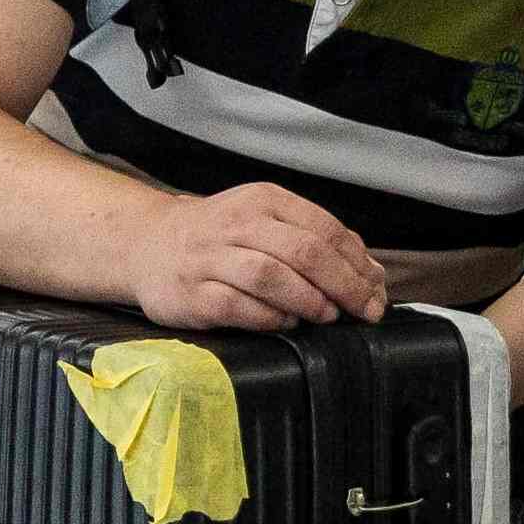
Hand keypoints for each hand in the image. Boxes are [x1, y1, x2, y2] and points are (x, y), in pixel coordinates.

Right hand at [128, 182, 388, 329]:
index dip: (357, 262)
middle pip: (303, 251)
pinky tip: (286, 322)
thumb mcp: (266, 221)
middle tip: (364, 309)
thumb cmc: (220, 238)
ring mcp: (210, 259)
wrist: (148, 244)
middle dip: (344, 284)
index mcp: (262, 201)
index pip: (323, 227)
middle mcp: (236, 224)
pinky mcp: (192, 294)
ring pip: (270, 275)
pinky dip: (270, 317)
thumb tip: (373, 274)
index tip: (376, 289)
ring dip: (309, 299)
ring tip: (327, 314)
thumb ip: (317, 241)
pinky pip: (238, 307)